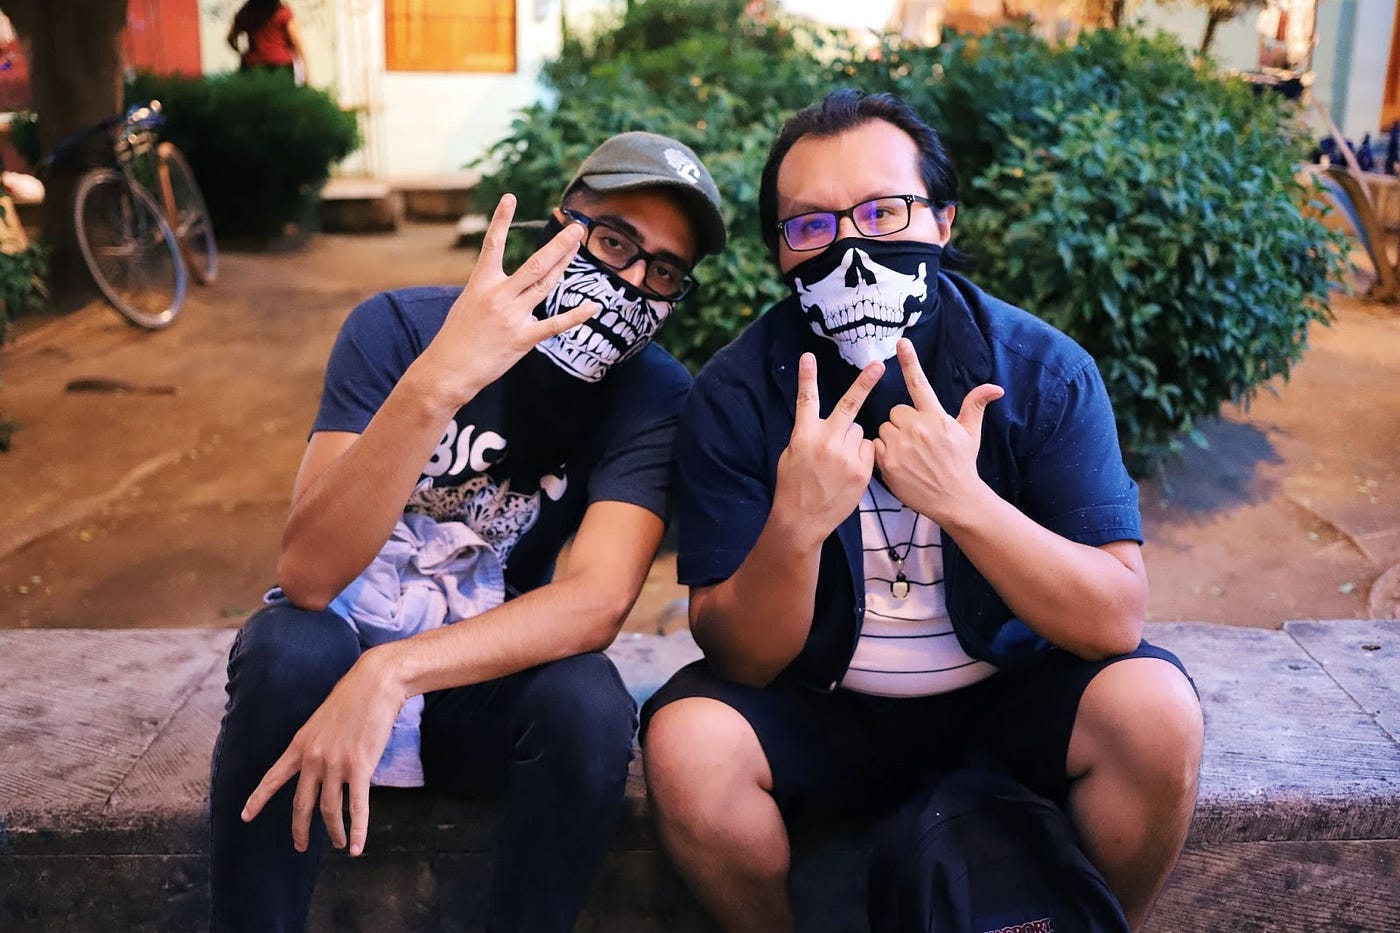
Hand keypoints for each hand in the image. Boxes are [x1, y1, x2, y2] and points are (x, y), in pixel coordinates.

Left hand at [241, 649, 405, 856]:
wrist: (375, 683)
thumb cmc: (353, 696)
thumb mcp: (323, 719)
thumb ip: (318, 744)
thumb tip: (323, 764)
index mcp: (300, 744)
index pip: (273, 777)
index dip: (258, 799)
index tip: (245, 816)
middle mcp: (314, 758)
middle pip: (301, 804)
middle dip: (300, 829)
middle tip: (300, 846)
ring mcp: (336, 764)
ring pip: (329, 809)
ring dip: (334, 832)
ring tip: (338, 844)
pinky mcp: (360, 767)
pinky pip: (357, 807)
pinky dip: (356, 831)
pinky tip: (356, 848)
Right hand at [414, 195, 597, 404]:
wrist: (448, 370)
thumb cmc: (456, 338)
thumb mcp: (467, 304)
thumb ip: (489, 289)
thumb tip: (507, 283)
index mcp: (481, 283)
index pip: (493, 244)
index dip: (501, 219)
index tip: (510, 196)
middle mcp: (499, 295)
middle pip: (535, 263)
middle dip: (558, 244)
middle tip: (576, 227)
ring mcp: (512, 316)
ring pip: (546, 285)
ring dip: (565, 265)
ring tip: (579, 247)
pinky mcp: (523, 338)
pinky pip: (555, 324)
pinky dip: (576, 315)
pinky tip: (593, 306)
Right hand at [772, 352, 883, 548]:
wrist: (802, 519)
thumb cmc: (794, 486)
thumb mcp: (792, 455)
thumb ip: (809, 435)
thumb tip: (824, 423)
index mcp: (804, 435)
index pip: (806, 400)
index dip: (806, 377)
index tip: (808, 356)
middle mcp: (826, 441)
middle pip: (849, 405)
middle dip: (864, 382)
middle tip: (878, 365)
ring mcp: (846, 456)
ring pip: (859, 431)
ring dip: (853, 439)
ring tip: (839, 462)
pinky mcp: (861, 470)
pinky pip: (868, 450)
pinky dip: (862, 455)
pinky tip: (849, 471)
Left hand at [874, 338, 1002, 522]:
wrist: (955, 499)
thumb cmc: (962, 464)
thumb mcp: (970, 433)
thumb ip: (975, 406)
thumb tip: (995, 388)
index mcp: (936, 417)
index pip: (919, 383)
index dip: (910, 360)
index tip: (900, 342)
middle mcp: (918, 428)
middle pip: (895, 411)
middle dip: (903, 423)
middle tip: (917, 441)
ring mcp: (901, 445)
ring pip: (884, 428)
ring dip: (892, 437)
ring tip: (909, 454)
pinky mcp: (888, 462)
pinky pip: (875, 445)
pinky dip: (883, 453)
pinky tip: (898, 464)